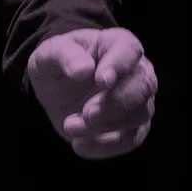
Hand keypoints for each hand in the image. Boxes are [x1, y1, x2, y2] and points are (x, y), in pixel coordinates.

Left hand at [26, 27, 155, 157]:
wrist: (58, 88)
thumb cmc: (59, 63)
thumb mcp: (49, 53)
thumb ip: (64, 55)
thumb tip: (83, 70)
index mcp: (118, 44)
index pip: (129, 50)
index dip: (119, 64)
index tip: (102, 80)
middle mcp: (137, 71)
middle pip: (142, 86)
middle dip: (115, 103)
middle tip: (86, 113)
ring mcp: (140, 100)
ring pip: (138, 115)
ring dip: (106, 126)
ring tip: (70, 126)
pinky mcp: (134, 127)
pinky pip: (130, 140)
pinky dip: (106, 146)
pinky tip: (80, 145)